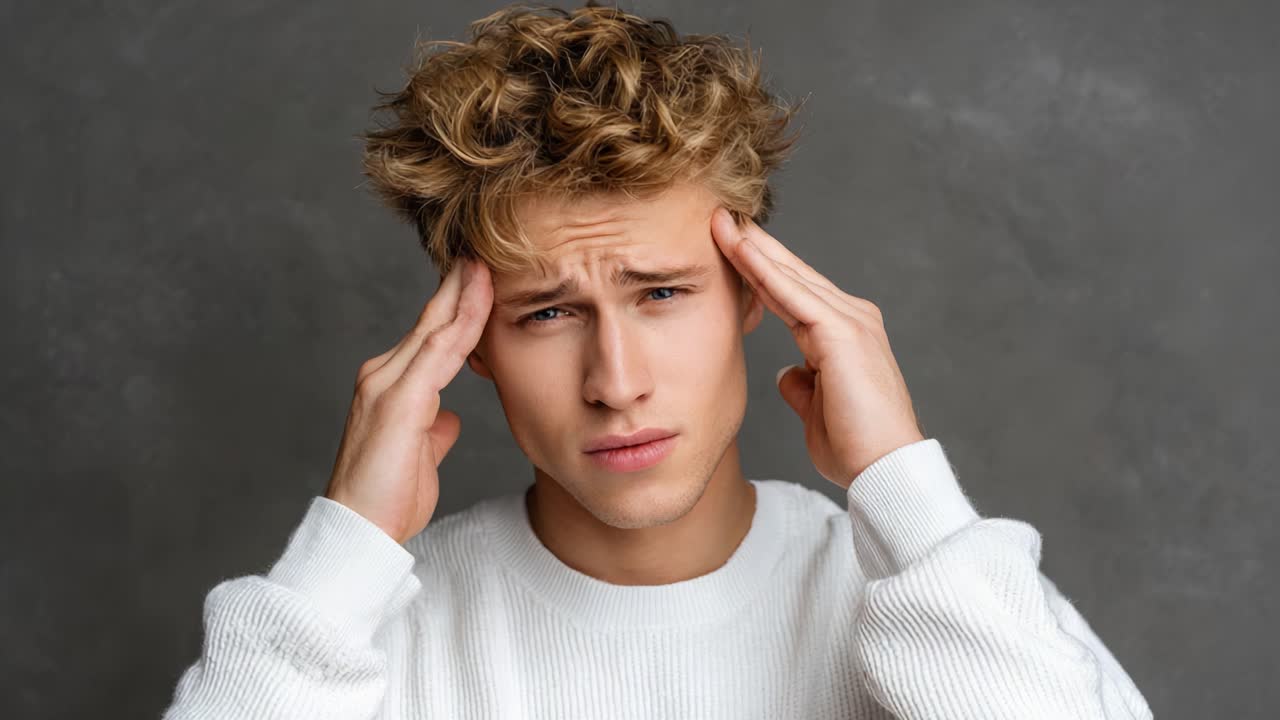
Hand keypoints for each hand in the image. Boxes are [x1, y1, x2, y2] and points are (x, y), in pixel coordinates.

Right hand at [324, 258, 492, 542]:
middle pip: (431, 320)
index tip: (482, 278)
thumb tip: (449, 419)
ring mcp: (387, 384)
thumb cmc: (387, 498)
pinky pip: (439, 352)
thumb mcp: (420, 457)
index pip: (431, 335)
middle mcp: (384, 375)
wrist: (359, 530)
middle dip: (460, 285)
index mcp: (391, 386)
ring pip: (436, 328)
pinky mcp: (398, 400)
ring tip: (486, 263)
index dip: (457, 305)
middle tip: (486, 251)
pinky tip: (480, 302)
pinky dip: (462, 323)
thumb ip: (433, 430)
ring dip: (464, 294)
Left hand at [710, 208, 925, 489]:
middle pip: (790, 273)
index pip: (791, 291)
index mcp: (843, 334)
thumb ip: (802, 384)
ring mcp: (851, 321)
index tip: (726, 245)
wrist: (883, 469)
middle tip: (718, 215)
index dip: (758, 268)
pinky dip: (765, 272)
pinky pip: (794, 295)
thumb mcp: (816, 409)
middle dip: (753, 245)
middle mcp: (851, 318)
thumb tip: (786, 373)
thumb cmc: (854, 446)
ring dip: (753, 248)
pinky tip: (741, 251)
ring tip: (720, 221)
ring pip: (790, 276)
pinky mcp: (843, 333)